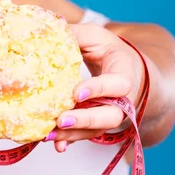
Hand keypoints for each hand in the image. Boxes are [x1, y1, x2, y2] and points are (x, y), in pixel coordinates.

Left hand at [47, 23, 144, 152]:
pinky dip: (70, 141)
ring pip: (96, 130)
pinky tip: (56, 144)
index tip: (77, 92)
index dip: (99, 89)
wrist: (126, 71)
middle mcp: (123, 100)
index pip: (118, 84)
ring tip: (48, 134)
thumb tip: (49, 30)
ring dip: (73, 134)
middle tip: (61, 120)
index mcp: (125, 73)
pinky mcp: (97, 124)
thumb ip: (76, 35)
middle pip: (110, 116)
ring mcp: (111, 115)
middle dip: (86, 120)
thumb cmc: (109, 51)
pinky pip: (86, 135)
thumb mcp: (96, 37)